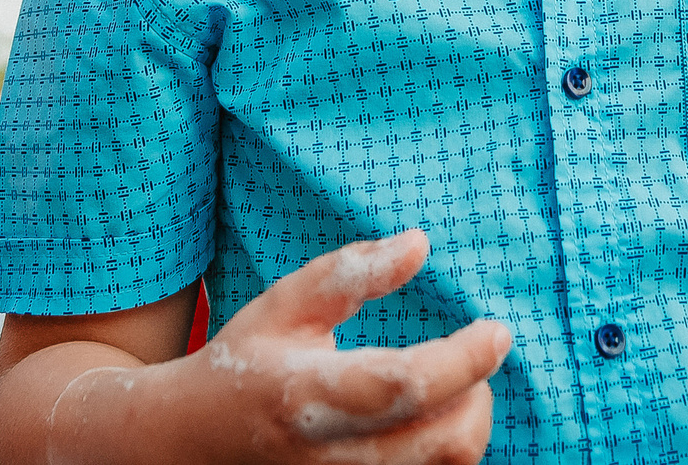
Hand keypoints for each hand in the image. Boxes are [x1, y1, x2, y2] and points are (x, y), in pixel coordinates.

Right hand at [62, 230, 508, 464]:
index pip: (407, 383)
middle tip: (479, 356)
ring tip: (457, 385)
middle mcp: (331, 454)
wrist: (190, 443)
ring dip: (468, 424)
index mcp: (309, 394)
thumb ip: (352, 273)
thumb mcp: (286, 305)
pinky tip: (432, 417)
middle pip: (443, 443)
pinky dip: (444, 449)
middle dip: (480, 394)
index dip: (465, 359)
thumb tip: (421, 243)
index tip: (498, 329)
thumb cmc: (245, 362)